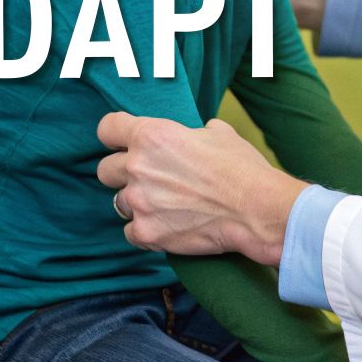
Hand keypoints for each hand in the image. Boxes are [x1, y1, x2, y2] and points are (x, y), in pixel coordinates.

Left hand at [95, 113, 304, 265]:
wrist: (256, 209)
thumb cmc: (242, 168)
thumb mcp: (221, 134)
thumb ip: (196, 131)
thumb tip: (199, 132)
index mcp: (152, 136)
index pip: (107, 129)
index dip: (114, 136)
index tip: (120, 144)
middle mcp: (138, 167)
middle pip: (105, 170)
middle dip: (123, 174)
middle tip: (149, 180)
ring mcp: (139, 202)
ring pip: (118, 202)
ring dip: (137, 203)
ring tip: (165, 206)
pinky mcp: (147, 232)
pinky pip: (130, 232)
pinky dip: (146, 231)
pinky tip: (168, 227)